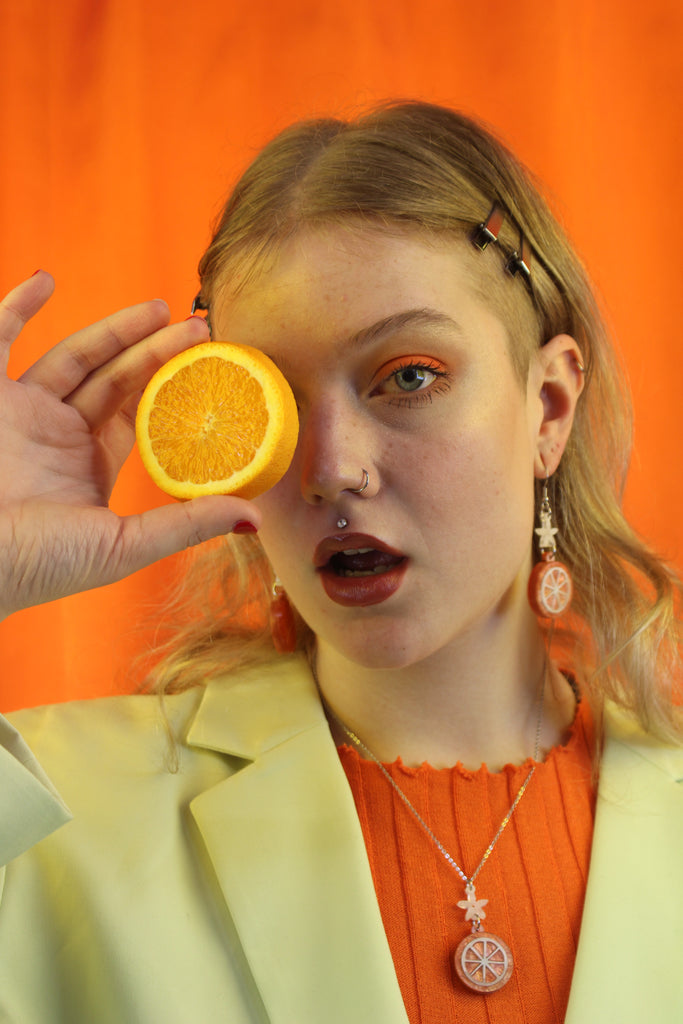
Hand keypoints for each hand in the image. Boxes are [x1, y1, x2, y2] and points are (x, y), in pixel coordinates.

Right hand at [0, 272, 260, 619]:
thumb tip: (256, 519)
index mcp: (91, 463)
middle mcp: (59, 433)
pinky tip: (45, 279)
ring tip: (158, 307)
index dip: (171, 384)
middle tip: (198, 326)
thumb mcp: (123, 545)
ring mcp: (22, 412)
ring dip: (112, 329)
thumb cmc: (41, 564)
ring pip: (72, 356)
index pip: (139, 411)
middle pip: (114, 378)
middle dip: (155, 350)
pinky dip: (17, 307)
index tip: (209, 362)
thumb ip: (184, 525)